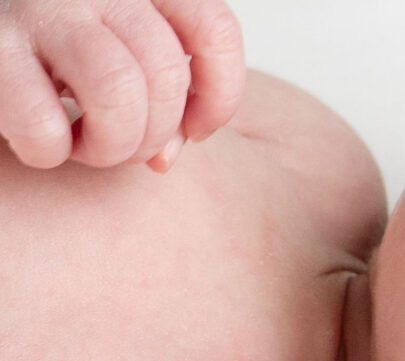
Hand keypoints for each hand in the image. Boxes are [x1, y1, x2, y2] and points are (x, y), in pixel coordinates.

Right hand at [0, 0, 244, 170]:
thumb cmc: (59, 50)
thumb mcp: (124, 52)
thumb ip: (161, 96)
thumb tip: (164, 157)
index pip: (215, 30)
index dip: (219, 96)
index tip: (197, 131)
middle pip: (166, 72)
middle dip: (157, 134)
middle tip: (128, 148)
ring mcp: (40, 7)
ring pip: (116, 90)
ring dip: (114, 144)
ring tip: (90, 148)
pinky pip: (42, 123)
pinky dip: (50, 151)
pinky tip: (44, 142)